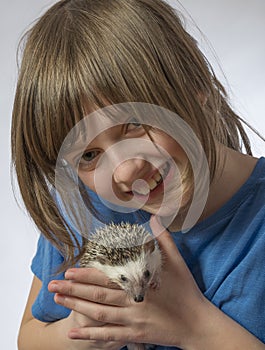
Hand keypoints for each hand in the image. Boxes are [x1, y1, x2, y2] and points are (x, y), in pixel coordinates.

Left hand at [49, 216, 209, 348]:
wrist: (197, 322)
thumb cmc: (186, 290)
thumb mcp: (176, 262)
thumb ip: (163, 239)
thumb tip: (154, 218)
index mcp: (140, 282)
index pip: (108, 276)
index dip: (87, 274)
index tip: (69, 270)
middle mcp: (132, 301)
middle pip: (97, 295)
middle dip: (73, 289)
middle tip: (52, 284)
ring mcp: (132, 320)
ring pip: (98, 314)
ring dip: (76, 307)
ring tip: (58, 300)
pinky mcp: (135, 334)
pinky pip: (108, 336)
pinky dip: (89, 334)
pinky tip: (73, 332)